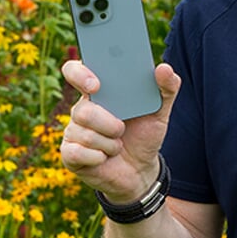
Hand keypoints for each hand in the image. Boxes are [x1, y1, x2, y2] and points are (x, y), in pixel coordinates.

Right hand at [59, 59, 182, 202]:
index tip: (96, 86)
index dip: (79, 74)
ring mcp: (73, 131)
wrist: (140, 170)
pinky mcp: (69, 154)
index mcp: (98, 92)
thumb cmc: (144, 135)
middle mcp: (81, 109)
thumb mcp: (160, 112)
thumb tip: (164, 67)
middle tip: (121, 129)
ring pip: (84, 133)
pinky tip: (105, 158)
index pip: (74, 71)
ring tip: (118, 145)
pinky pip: (78, 152)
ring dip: (110, 143)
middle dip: (108, 123)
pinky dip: (99, 157)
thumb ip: (167, 88)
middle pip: (82, 110)